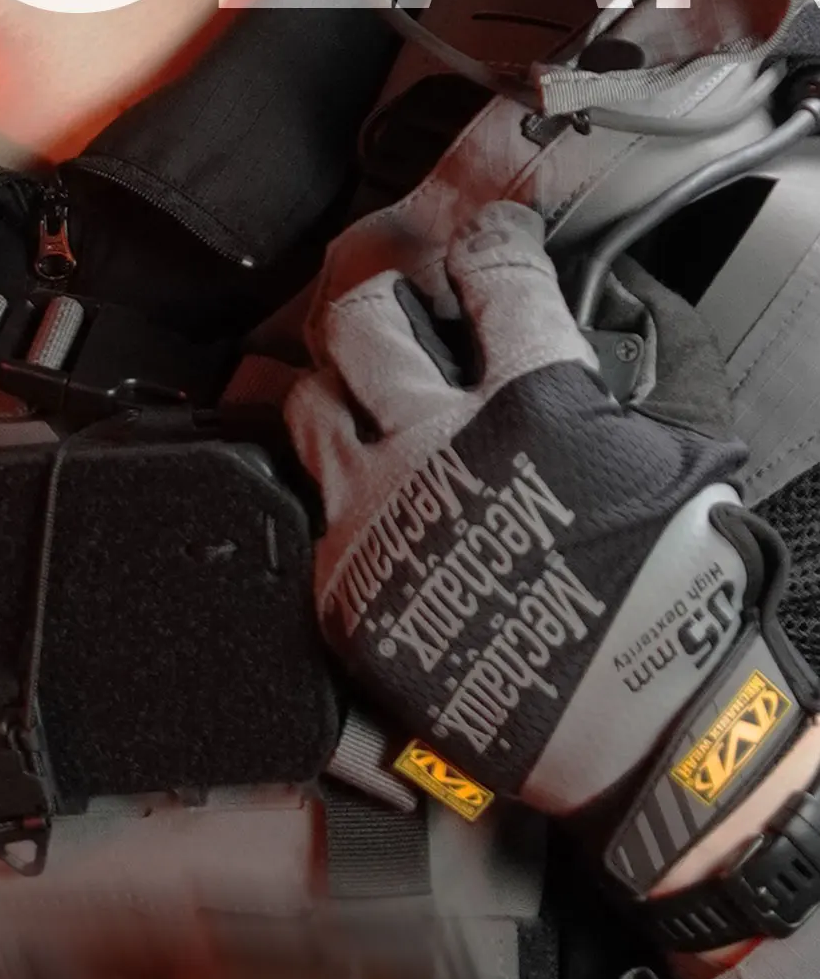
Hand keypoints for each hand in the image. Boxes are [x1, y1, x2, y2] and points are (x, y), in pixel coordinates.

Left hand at [287, 203, 812, 870]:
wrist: (634, 736)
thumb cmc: (673, 605)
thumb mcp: (668, 470)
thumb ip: (598, 395)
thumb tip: (555, 346)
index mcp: (532, 402)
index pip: (492, 275)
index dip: (489, 243)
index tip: (486, 246)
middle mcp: (436, 444)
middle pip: (359, 322)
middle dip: (373, 294)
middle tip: (392, 301)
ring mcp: (375, 514)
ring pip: (305, 406)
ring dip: (328, 385)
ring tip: (359, 394)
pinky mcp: (342, 582)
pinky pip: (309, 508)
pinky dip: (333, 489)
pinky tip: (362, 492)